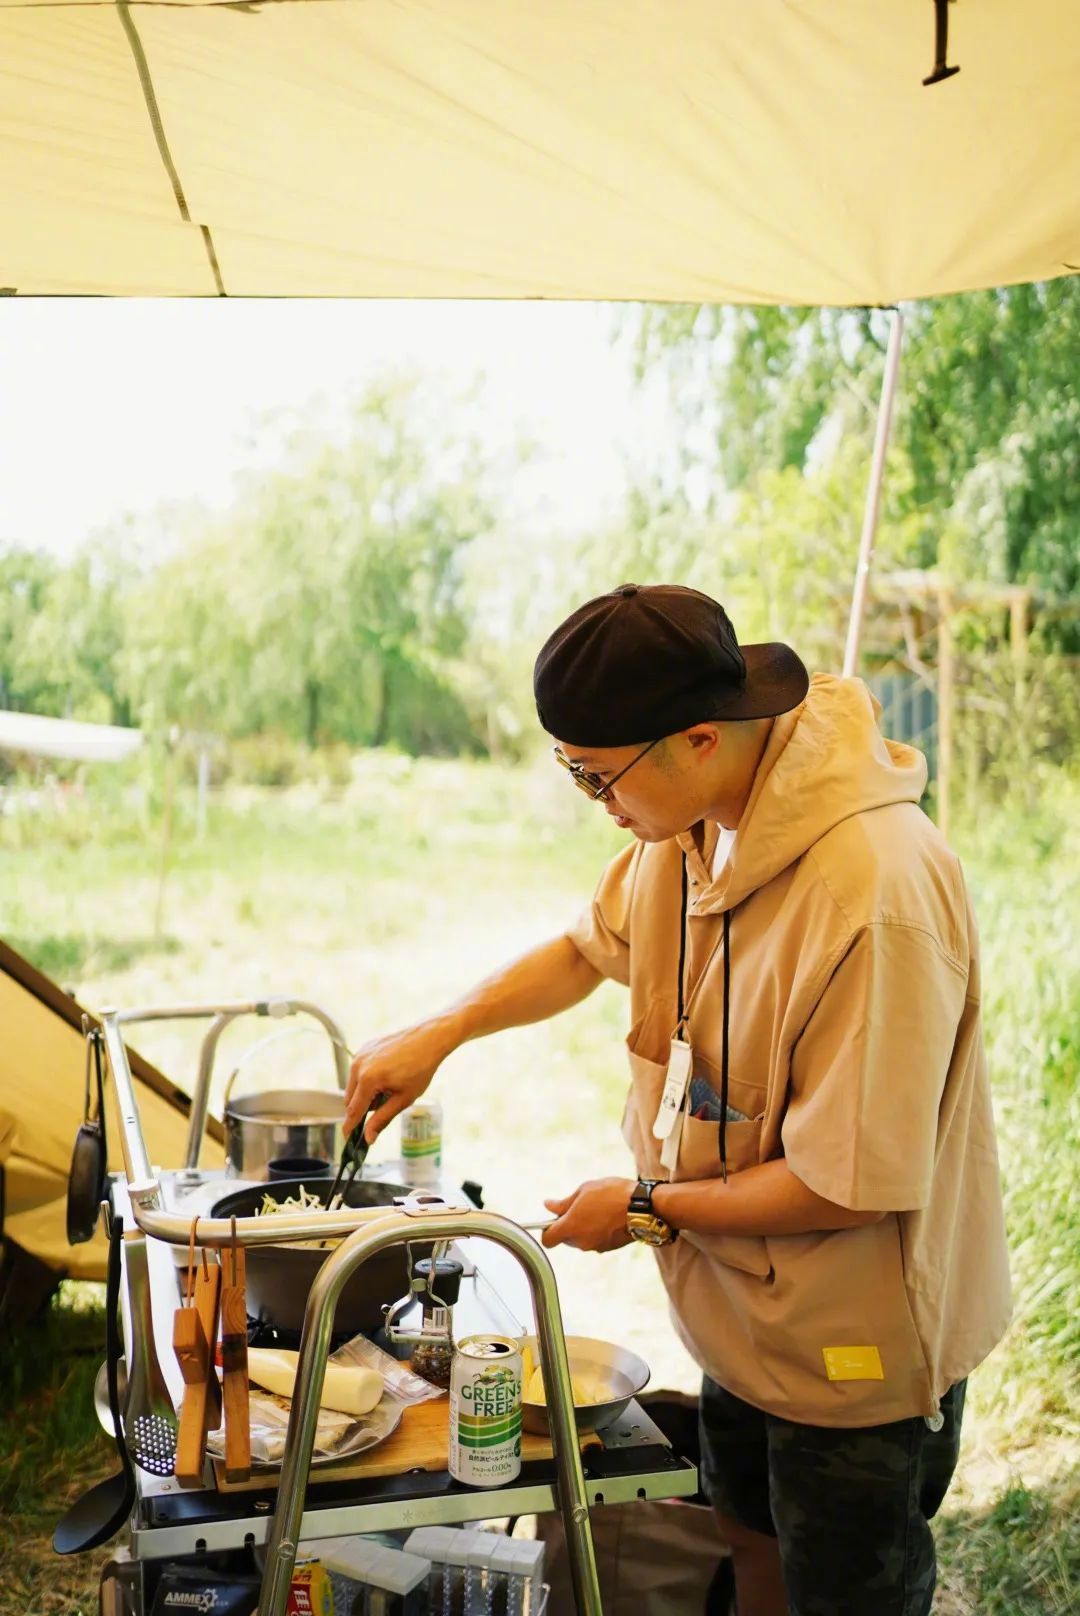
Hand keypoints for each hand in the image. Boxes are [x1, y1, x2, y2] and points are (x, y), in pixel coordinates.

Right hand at [344, 1020, 453, 1141]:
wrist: (429, 1038)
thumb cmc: (420, 1068)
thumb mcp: (403, 1098)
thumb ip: (382, 1119)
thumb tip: (368, 1138)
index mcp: (368, 1079)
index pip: (353, 1111)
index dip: (350, 1127)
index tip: (348, 1138)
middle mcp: (359, 1065)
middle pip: (350, 1099)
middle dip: (364, 1107)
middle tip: (387, 1102)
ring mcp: (360, 1054)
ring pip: (354, 1085)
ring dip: (366, 1092)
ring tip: (390, 1085)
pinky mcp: (364, 1048)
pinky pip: (359, 1070)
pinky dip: (368, 1078)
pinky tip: (388, 1073)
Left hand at [541, 1178, 635, 1252]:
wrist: (642, 1207)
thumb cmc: (612, 1194)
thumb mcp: (584, 1190)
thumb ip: (564, 1203)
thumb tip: (548, 1205)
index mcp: (570, 1227)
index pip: (547, 1239)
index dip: (546, 1230)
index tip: (553, 1219)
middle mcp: (581, 1241)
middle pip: (565, 1239)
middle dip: (568, 1226)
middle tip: (580, 1207)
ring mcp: (595, 1247)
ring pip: (580, 1240)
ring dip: (583, 1228)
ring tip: (597, 1209)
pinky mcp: (608, 1248)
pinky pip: (595, 1241)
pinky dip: (596, 1232)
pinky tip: (607, 1217)